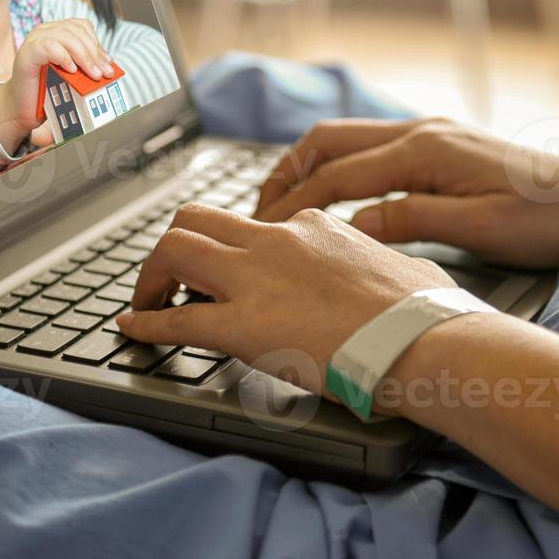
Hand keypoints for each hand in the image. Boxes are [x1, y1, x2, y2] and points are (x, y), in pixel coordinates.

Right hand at [0, 19, 114, 154]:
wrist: (23, 108)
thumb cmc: (48, 90)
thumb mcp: (72, 75)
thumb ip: (85, 65)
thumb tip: (108, 65)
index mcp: (56, 32)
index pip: (82, 26)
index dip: (97, 44)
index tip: (108, 63)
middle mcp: (44, 31)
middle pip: (76, 31)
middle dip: (94, 53)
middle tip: (104, 73)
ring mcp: (34, 40)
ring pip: (65, 36)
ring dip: (84, 57)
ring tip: (93, 75)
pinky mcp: (26, 54)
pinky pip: (48, 47)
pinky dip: (64, 57)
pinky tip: (71, 71)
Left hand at [114, 204, 457, 385]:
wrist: (424, 340)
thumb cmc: (425, 313)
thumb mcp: (403, 268)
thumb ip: (383, 267)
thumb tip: (403, 276)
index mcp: (315, 226)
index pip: (255, 226)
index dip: (232, 251)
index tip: (227, 273)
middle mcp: (277, 240)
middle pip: (197, 219)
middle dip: (174, 247)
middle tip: (172, 281)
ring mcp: (257, 279)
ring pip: (175, 248)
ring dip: (152, 275)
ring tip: (147, 302)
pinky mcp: (243, 325)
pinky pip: (177, 320)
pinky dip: (147, 323)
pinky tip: (133, 330)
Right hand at [253, 117, 558, 268]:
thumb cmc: (549, 216)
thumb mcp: (478, 230)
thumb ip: (409, 220)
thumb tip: (349, 226)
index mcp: (426, 151)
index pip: (338, 176)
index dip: (294, 204)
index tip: (263, 232)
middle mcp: (422, 131)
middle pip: (328, 142)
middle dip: (286, 174)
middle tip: (257, 214)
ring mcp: (431, 132)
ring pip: (347, 138)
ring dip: (308, 165)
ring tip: (281, 204)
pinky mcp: (442, 142)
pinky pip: (372, 145)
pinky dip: (338, 164)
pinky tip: (332, 192)